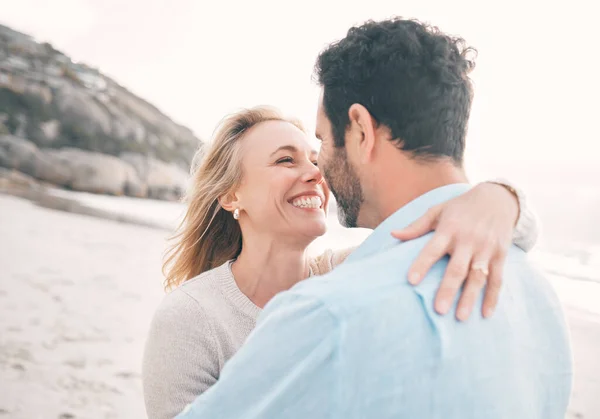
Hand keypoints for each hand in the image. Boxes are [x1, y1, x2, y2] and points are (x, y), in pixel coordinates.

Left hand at [391, 183, 518, 320]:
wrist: (497, 198)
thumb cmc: (460, 207)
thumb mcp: (437, 211)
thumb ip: (416, 226)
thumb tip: (392, 235)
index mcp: (449, 229)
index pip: (432, 249)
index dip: (422, 264)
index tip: (411, 281)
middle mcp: (468, 239)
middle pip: (457, 268)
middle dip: (448, 289)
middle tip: (438, 310)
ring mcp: (486, 248)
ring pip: (478, 277)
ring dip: (470, 298)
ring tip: (460, 317)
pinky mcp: (501, 254)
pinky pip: (497, 279)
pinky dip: (492, 297)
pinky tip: (485, 314)